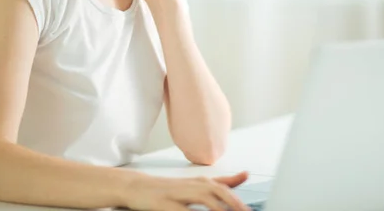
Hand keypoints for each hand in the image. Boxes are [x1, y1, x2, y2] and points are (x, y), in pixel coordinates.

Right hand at [123, 171, 250, 210]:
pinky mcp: (165, 204)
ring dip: (219, 209)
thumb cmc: (169, 188)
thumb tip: (246, 174)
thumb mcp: (197, 183)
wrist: (137, 187)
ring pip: (204, 199)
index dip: (239, 201)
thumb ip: (223, 182)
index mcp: (202, 182)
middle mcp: (193, 185)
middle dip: (234, 204)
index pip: (226, 189)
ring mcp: (178, 194)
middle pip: (218, 191)